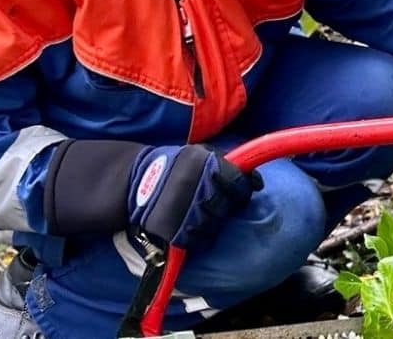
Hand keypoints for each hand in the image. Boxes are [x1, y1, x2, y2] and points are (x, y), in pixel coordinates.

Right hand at [129, 145, 261, 247]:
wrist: (135, 182)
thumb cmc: (175, 166)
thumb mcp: (199, 153)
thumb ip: (227, 162)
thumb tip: (257, 182)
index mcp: (203, 162)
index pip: (239, 182)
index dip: (241, 189)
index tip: (236, 191)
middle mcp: (194, 185)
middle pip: (227, 205)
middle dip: (225, 206)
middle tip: (213, 202)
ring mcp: (183, 208)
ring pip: (215, 224)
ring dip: (211, 221)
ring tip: (198, 212)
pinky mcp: (172, 230)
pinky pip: (200, 240)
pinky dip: (199, 237)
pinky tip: (191, 227)